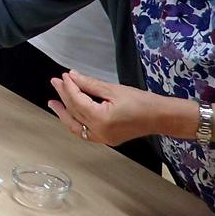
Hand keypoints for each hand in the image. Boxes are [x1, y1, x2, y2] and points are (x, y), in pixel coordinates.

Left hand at [47, 70, 163, 145]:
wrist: (160, 117)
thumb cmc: (141, 102)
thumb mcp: (114, 89)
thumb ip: (90, 84)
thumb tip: (72, 76)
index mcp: (101, 119)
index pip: (77, 101)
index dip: (69, 87)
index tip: (64, 76)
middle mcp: (99, 132)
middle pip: (74, 112)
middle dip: (63, 96)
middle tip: (55, 82)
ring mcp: (102, 138)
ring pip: (75, 126)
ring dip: (64, 113)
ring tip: (53, 102)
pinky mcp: (106, 139)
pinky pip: (84, 132)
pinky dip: (75, 122)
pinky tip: (69, 114)